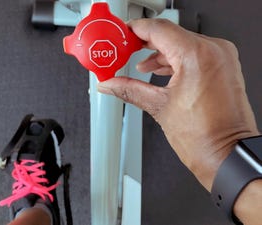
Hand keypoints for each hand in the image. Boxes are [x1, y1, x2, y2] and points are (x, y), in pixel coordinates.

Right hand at [97, 19, 258, 190]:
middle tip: (124, 50)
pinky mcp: (223, 67)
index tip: (121, 35)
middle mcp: (214, 51)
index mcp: (197, 56)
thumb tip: (109, 84)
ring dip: (159, 52)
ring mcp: (221, 58)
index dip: (135, 30)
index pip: (158, 29)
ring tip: (139, 65)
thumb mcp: (159, 108)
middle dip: (144, 42)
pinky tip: (159, 69)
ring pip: (182, 43)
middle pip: (169, 34)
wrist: (228, 155)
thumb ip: (129, 90)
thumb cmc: (204, 138)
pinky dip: (175, 59)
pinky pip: (194, 53)